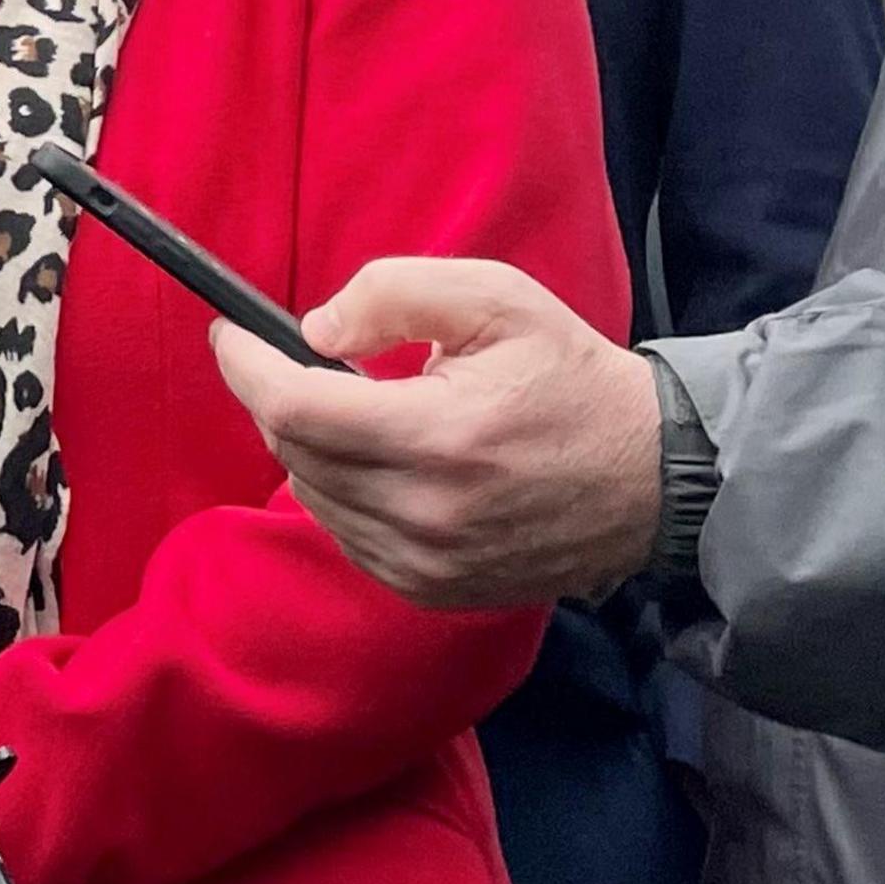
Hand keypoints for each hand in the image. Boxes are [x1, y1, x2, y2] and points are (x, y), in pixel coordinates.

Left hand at [210, 255, 658, 609]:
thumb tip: (315, 332)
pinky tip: (380, 460)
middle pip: (293, 451)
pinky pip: (345, 533)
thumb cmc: (570, 376)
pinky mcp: (432, 589)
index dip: (246, 366)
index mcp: (440, 437)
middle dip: (279, 398)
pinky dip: (340, 491)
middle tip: (303, 362)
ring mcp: (428, 562)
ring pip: (311, 495)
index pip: (294, 409)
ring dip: (309, 446)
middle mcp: (426, 513)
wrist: (654, 477)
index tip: (230, 334)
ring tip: (357, 409)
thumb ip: (394, 293)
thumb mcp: (496, 298)